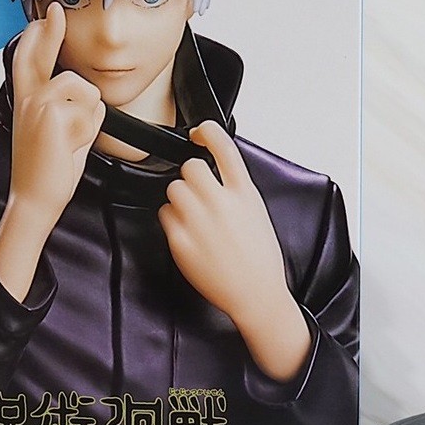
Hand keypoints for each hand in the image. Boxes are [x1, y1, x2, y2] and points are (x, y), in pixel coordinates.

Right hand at [9, 2, 105, 219]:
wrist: (37, 196)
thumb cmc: (49, 167)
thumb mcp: (59, 132)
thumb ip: (69, 108)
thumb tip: (88, 93)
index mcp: (28, 100)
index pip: (29, 59)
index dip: (39, 35)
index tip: (49, 14)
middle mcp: (29, 98)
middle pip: (41, 54)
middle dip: (51, 31)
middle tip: (56, 11)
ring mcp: (39, 105)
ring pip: (85, 89)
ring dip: (90, 115)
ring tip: (73, 138)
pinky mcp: (52, 115)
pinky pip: (92, 110)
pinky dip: (91, 129)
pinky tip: (72, 145)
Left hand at [159, 122, 311, 381]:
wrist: (256, 293)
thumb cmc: (260, 258)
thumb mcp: (257, 212)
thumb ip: (236, 190)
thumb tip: (217, 174)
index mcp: (245, 193)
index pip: (223, 147)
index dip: (208, 131)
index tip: (199, 132)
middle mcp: (222, 203)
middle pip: (190, 167)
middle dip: (191, 177)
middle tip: (197, 191)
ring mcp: (200, 221)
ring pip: (174, 188)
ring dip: (180, 197)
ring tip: (192, 215)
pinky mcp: (182, 241)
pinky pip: (165, 214)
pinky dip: (172, 220)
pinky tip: (186, 232)